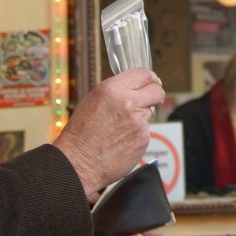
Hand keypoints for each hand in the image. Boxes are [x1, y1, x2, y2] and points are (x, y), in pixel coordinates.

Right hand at [53, 68, 163, 197]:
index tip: (153, 82)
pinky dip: (137, 134)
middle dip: (156, 94)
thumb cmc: (81, 132)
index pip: (143, 74)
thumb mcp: (93, 100)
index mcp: (112, 90)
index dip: (151, 78)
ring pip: (150, 112)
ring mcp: (138, 121)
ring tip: (121, 127)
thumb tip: (135, 88)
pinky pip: (146, 130)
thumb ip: (116, 91)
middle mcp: (128, 103)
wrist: (79, 162)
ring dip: (142, 116)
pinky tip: (122, 139)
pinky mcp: (143, 138)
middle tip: (152, 99)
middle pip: (156, 91)